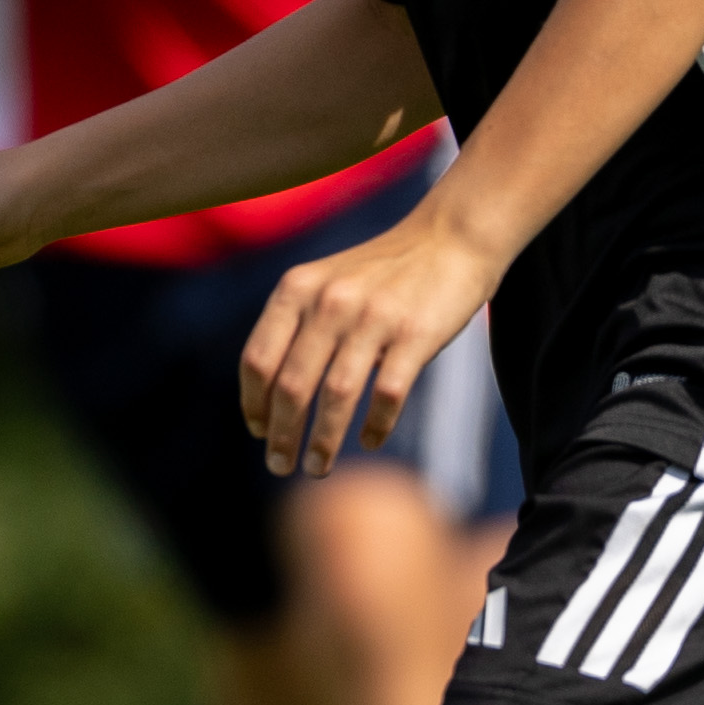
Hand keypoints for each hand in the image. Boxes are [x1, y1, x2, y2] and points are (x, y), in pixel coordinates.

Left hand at [239, 202, 500, 476]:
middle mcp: (329, 301)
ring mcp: (373, 317)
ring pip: (336, 396)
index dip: (254, 404)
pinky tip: (369, 441)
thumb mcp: (325, 283)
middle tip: (280, 467)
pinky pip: (388, 393)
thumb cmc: (382, 273)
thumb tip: (272, 398)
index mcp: (297, 289)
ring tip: (318, 467)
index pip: (257, 360)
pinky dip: (375, 425)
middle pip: (291, 385)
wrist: (449, 237)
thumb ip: (296, 326)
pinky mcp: (415, 333)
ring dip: (323, 441)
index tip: (258, 433)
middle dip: (282, 435)